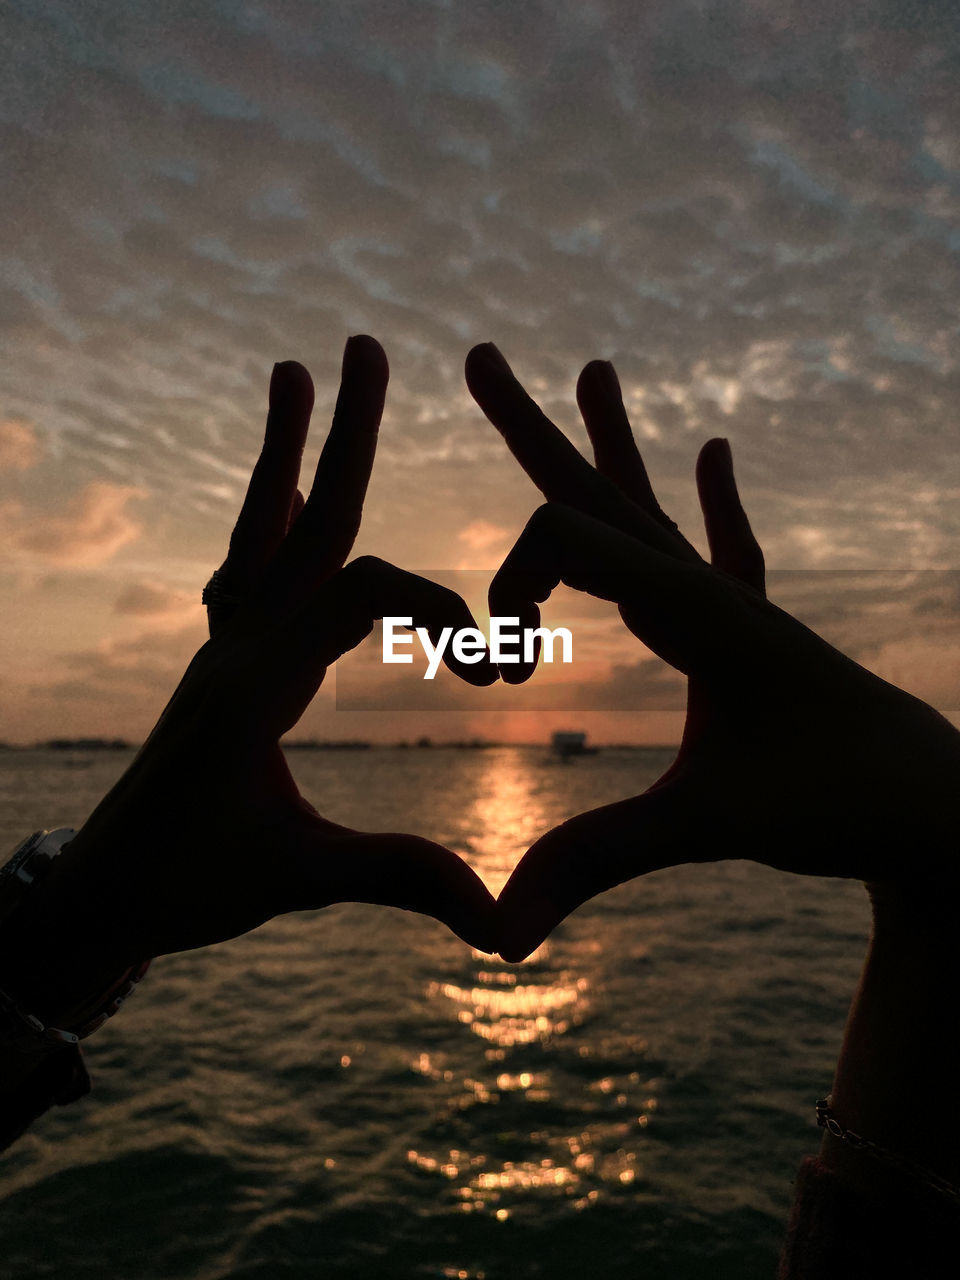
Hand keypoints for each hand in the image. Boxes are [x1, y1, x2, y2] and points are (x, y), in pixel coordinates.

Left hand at [4, 339, 497, 1023]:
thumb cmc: (186, 888)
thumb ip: (397, 878)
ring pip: (260, 530)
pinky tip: (272, 494)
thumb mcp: (297, 879)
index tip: (496, 670)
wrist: (97, 895)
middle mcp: (234, 646)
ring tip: (292, 372)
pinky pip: (242, 566)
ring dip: (284, 453)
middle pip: (301, 522)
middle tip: (361, 348)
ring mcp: (219, 647)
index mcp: (256, 684)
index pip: (361, 596)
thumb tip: (495, 920)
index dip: (439, 613)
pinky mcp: (216, 661)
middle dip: (339, 438)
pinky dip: (264, 514)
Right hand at [465, 343, 959, 960]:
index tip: (501, 675)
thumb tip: (501, 936)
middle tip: (478, 357)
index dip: (507, 598)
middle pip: (600, 488)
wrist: (936, 803)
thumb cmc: (839, 803)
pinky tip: (716, 453)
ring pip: (653, 505)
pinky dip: (711, 498)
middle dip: (530, 428)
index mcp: (697, 604)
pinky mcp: (752, 630)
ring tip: (595, 367)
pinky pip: (722, 544)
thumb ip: (599, 863)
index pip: (567, 543)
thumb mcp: (710, 827)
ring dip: (612, 441)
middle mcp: (710, 584)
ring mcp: (735, 602)